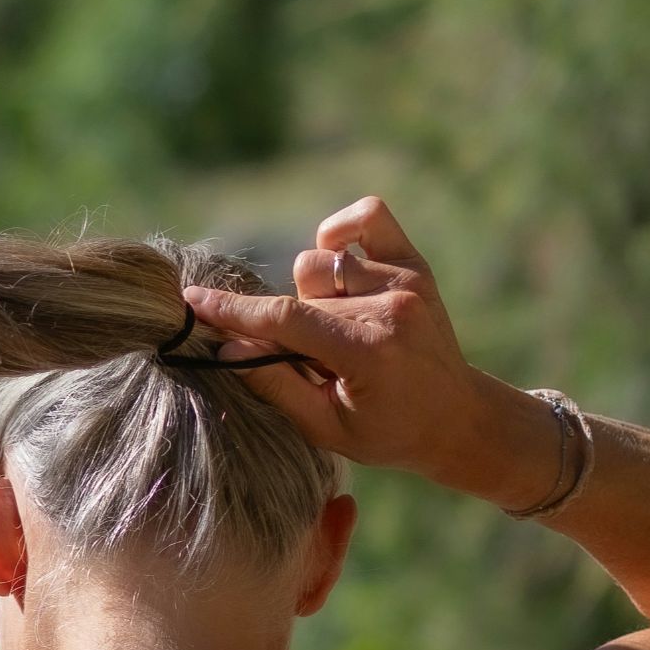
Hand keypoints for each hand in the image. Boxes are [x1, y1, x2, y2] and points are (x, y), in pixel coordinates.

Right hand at [183, 196, 482, 476]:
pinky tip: (338, 262)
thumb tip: (227, 345)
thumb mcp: (326, 428)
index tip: (192, 301)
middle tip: (317, 363)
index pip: (284, 320)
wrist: (457, 419)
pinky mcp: (415, 265)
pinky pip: (367, 216)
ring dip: (313, 295)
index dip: (232, 311)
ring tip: (336, 330)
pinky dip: (340, 235)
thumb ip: (275, 384)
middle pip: (297, 295)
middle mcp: (389, 308)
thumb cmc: (388, 433)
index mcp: (368, 352)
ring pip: (317, 263)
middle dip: (289, 329)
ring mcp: (405, 281)